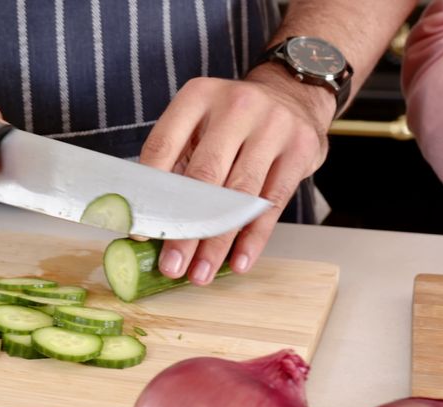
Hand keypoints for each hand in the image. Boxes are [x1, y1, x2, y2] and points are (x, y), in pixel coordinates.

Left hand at [139, 64, 335, 284]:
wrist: (293, 96)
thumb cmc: (233, 121)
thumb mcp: (200, 124)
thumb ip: (176, 163)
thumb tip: (147, 223)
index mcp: (197, 97)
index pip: (163, 148)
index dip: (151, 194)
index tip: (142, 232)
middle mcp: (235, 107)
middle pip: (203, 178)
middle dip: (185, 229)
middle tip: (172, 265)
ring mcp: (272, 126)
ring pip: (238, 196)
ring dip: (217, 243)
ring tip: (200, 273)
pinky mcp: (300, 149)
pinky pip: (271, 203)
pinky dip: (253, 237)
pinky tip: (238, 262)